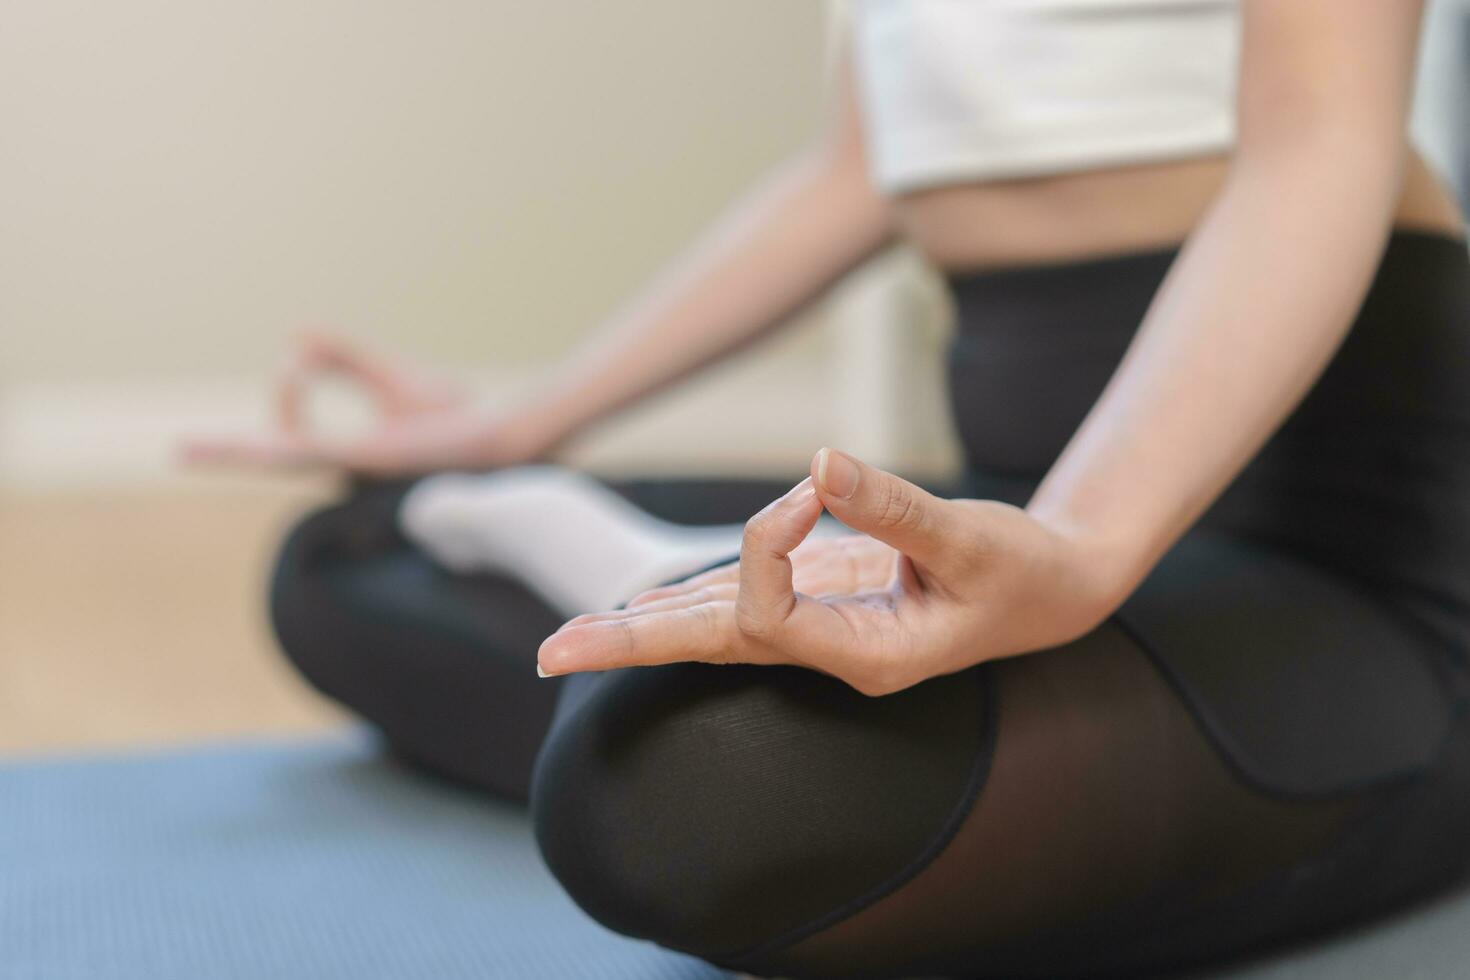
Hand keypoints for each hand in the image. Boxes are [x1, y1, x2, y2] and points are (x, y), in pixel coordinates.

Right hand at [180, 331, 546, 475]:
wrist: (499, 433)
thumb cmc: (453, 415)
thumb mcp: (387, 376)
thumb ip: (342, 358)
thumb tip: (293, 336)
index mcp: (346, 455)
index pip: (293, 430)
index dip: (288, 388)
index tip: (299, 359)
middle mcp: (345, 467)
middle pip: (271, 459)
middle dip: (225, 453)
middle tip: (177, 451)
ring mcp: (355, 466)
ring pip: (282, 460)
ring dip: (236, 453)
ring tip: (189, 450)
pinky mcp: (372, 459)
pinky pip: (318, 451)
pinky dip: (284, 443)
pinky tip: (255, 446)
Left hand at [538, 448, 1124, 694]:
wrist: (1052, 590)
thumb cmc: (1023, 572)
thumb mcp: (972, 538)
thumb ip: (897, 507)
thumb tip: (822, 462)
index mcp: (865, 655)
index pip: (770, 614)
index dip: (767, 546)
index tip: (812, 488)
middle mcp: (829, 650)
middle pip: (711, 647)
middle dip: (631, 645)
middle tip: (548, 654)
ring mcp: (821, 625)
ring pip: (717, 628)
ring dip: (644, 627)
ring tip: (569, 639)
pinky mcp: (825, 596)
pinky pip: (744, 601)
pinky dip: (693, 597)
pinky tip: (648, 604)